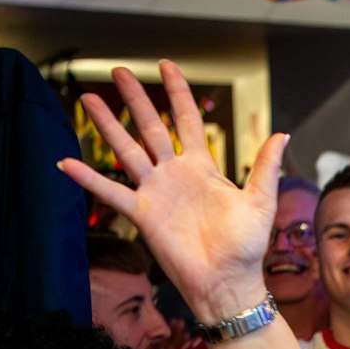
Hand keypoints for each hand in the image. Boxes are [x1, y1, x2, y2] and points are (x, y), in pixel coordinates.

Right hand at [57, 62, 285, 322]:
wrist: (228, 282)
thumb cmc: (246, 248)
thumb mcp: (260, 202)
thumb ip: (265, 167)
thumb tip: (282, 133)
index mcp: (202, 167)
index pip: (187, 120)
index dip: (178, 93)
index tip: (167, 66)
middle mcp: (175, 175)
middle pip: (150, 127)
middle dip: (135, 99)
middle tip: (119, 71)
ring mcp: (155, 192)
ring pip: (126, 150)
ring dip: (107, 126)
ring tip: (88, 100)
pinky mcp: (142, 214)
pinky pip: (111, 192)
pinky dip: (88, 178)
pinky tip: (67, 163)